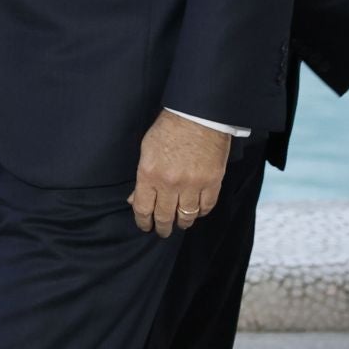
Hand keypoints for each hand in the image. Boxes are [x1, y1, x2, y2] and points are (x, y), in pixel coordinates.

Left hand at [128, 110, 229, 236]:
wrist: (198, 117)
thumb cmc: (168, 129)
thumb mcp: (146, 150)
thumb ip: (141, 177)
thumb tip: (135, 198)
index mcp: (149, 174)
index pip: (143, 208)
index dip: (143, 221)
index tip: (144, 226)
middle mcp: (170, 184)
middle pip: (164, 216)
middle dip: (162, 228)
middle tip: (161, 232)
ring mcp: (193, 185)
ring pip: (187, 216)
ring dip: (182, 223)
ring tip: (179, 225)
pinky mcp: (213, 183)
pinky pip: (206, 207)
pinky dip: (200, 213)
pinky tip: (196, 212)